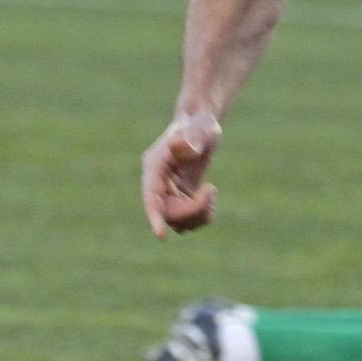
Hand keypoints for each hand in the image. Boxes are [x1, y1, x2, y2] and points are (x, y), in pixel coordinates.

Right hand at [141, 111, 220, 237]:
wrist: (201, 125)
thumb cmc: (200, 125)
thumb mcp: (200, 129)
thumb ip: (191, 139)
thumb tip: (180, 147)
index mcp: (155, 166)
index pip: (151, 196)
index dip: (154, 216)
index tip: (161, 235)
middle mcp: (157, 182)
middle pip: (166, 212)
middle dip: (191, 210)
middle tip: (211, 190)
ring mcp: (168, 192)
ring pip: (176, 221)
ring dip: (197, 216)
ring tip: (210, 193)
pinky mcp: (179, 197)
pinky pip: (186, 219)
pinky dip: (201, 215)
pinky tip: (210, 197)